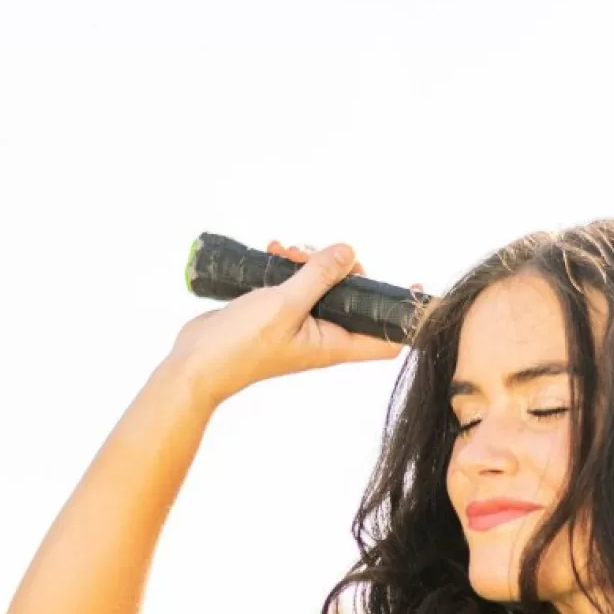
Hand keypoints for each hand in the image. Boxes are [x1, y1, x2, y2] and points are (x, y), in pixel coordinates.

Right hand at [167, 236, 401, 407]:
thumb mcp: (286, 304)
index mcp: (334, 344)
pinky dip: (288, 266)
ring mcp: (299, 324)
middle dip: (341, 268)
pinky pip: (296, 283)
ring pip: (322, 285)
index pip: (386, 339)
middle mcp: (322, 335)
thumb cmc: (242, 344)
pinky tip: (273, 251)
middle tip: (318, 255)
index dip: (404, 317)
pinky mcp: (278, 312)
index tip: (417, 288)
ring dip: (309, 261)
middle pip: (353, 298)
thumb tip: (350, 253)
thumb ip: (320, 277)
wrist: (197, 361)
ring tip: (287, 251)